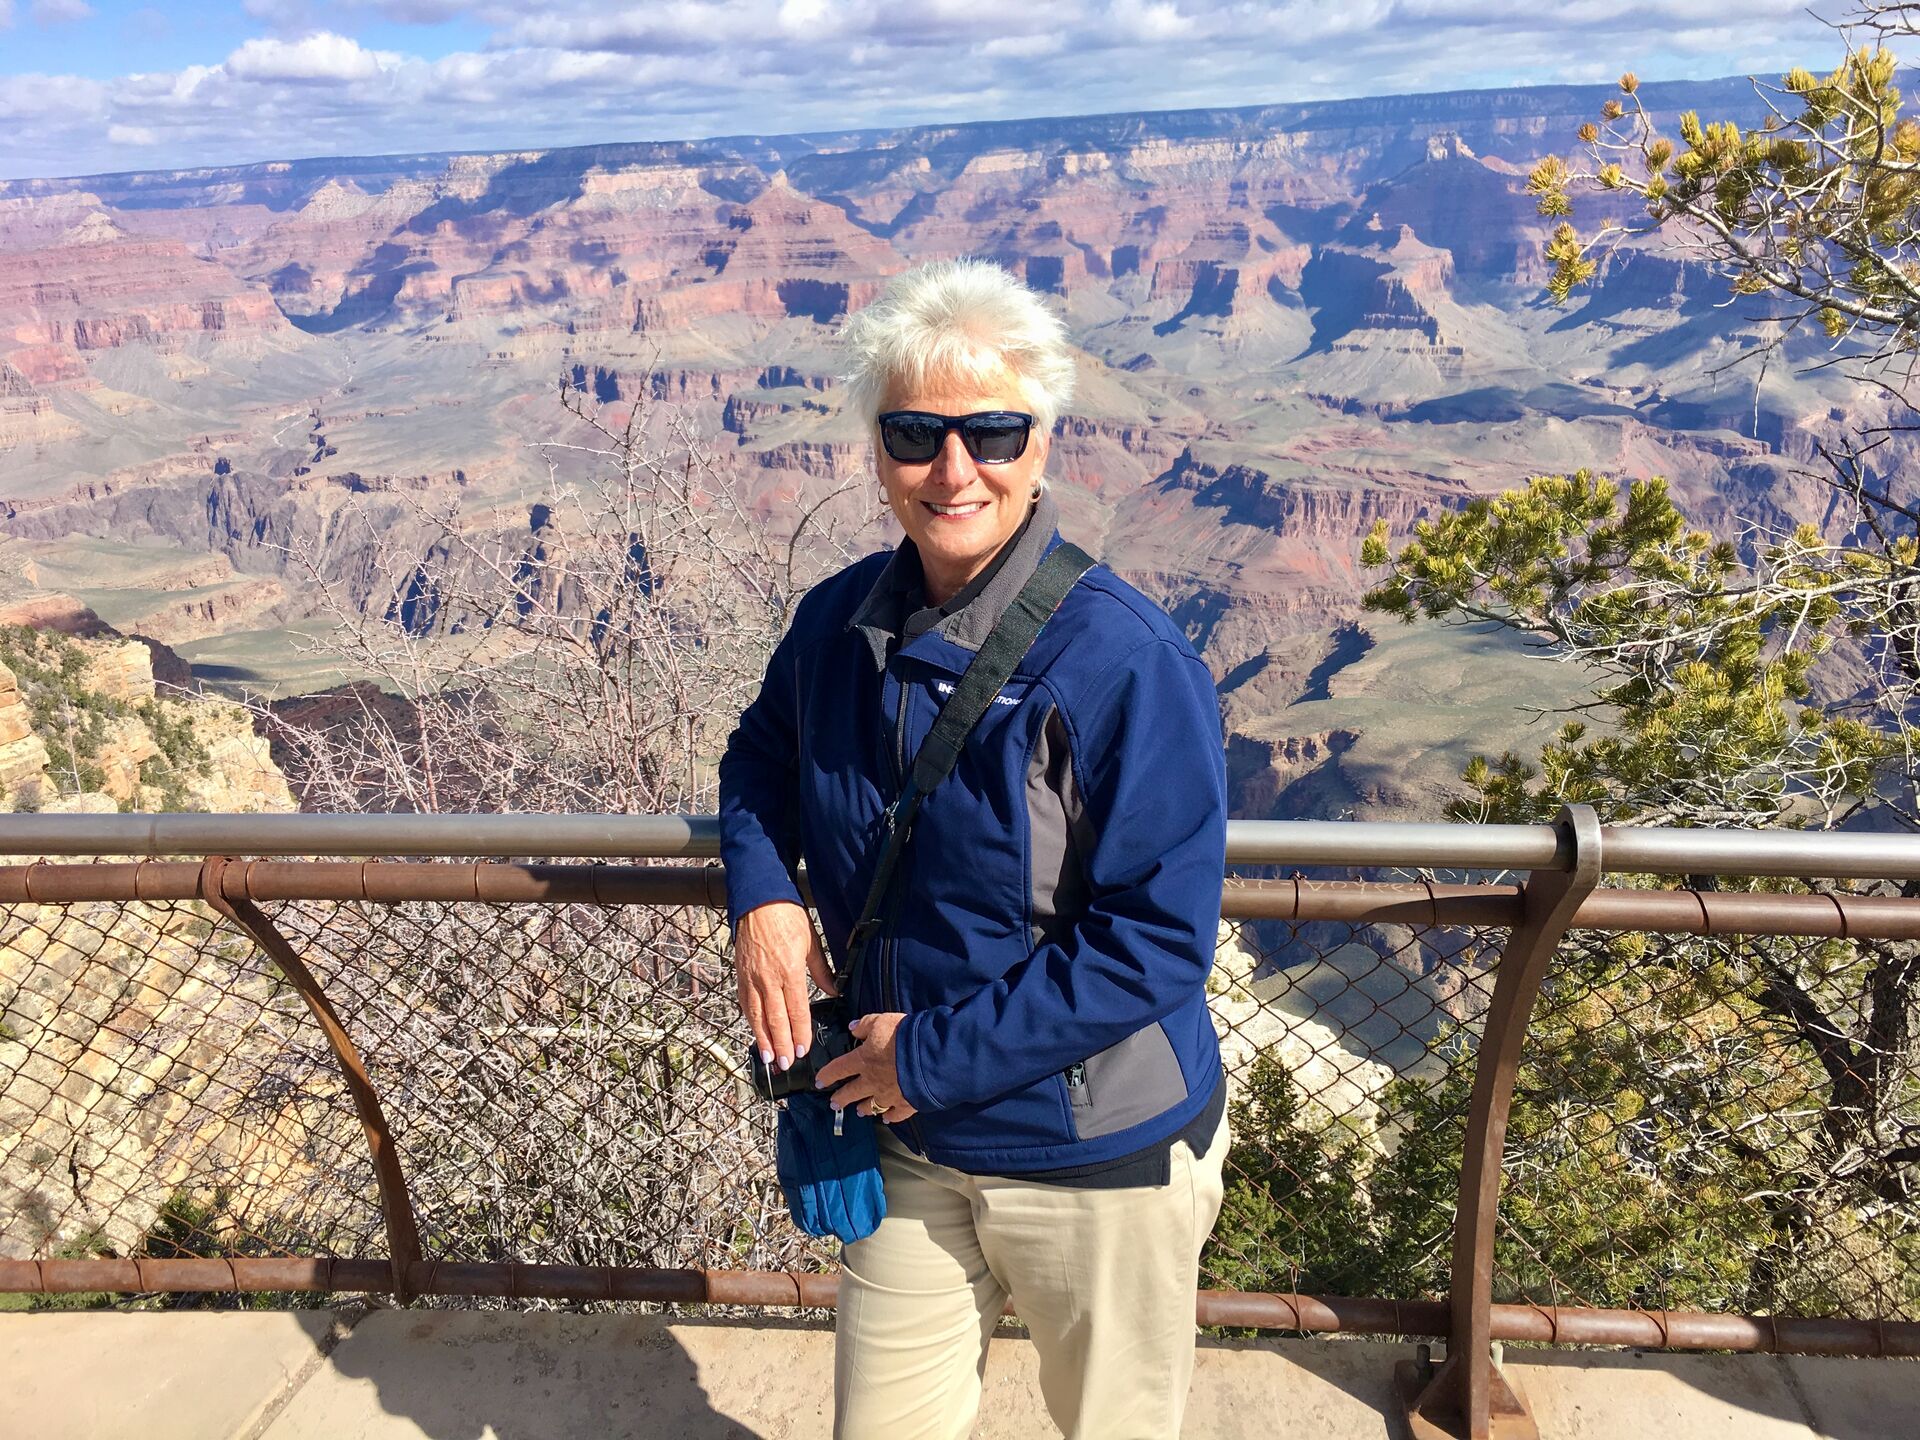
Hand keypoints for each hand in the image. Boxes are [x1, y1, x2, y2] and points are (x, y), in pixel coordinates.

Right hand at [733, 900, 835, 1072]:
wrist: (758, 900)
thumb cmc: (787, 917)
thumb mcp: (812, 942)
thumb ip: (822, 971)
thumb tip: (833, 991)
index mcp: (789, 970)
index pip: (796, 1010)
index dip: (799, 1033)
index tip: (802, 1050)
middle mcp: (768, 978)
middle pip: (775, 1019)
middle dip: (780, 1044)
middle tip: (785, 1064)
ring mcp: (751, 978)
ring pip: (756, 1015)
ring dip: (762, 1038)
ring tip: (768, 1058)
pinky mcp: (740, 974)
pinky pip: (745, 1003)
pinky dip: (751, 1021)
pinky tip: (756, 1032)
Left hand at [814, 1013, 918, 1121]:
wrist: (929, 1056)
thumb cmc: (904, 1037)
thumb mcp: (881, 1021)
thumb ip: (864, 1025)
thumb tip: (852, 1028)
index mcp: (863, 1061)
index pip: (839, 1069)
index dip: (827, 1075)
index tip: (819, 1082)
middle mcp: (872, 1081)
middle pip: (851, 1092)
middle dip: (841, 1098)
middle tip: (834, 1103)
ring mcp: (888, 1095)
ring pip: (871, 1106)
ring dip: (863, 1109)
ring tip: (858, 1111)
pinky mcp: (906, 1104)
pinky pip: (895, 1115)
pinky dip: (890, 1117)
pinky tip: (887, 1118)